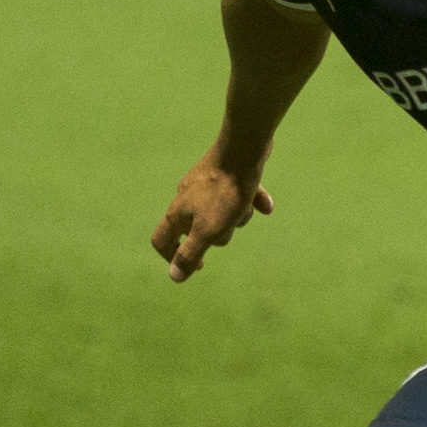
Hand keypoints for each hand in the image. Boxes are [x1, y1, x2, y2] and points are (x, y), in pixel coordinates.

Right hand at [151, 145, 273, 280]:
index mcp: (178, 211)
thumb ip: (191, 254)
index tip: (198, 265)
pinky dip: (252, 200)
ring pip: (221, 211)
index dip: (173, 257)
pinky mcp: (227, 172)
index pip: (161, 239)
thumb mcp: (208, 230)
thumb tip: (175, 277)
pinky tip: (265, 205)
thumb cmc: (225, 193)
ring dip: (238, 215)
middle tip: (230, 226)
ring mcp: (206, 183)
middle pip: (198, 228)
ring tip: (246, 205)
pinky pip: (240, 193)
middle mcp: (187, 196)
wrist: (243, 149)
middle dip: (220, 234)